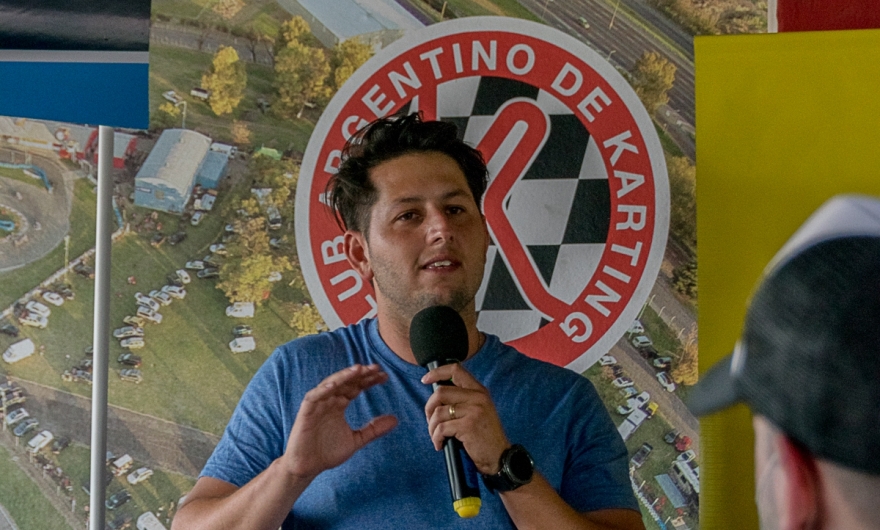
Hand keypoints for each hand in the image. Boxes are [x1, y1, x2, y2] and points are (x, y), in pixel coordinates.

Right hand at [284, 364, 397, 479]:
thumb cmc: (328, 452)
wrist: (307, 467)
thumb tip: (396, 419)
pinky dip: (323, 389)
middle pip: (346, 382)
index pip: (356, 387)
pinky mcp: (306, 412)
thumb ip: (374, 429)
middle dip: (360, 375)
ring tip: (358, 369)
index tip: (384, 376)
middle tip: (376, 368)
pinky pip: (313, 397)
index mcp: (339, 404)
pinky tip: (334, 384)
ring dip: (344, 376)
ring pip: (331, 384)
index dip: (369, 381)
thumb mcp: (356, 440)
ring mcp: (317, 405)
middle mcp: (329, 401)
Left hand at [422, 363, 509, 474]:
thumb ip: (463, 399)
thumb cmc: (484, 436)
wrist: (499, 456)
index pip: (456, 370)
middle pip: (441, 392)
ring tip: (436, 437)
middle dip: (429, 408)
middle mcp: (478, 397)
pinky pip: (442, 428)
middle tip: (431, 421)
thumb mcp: (479, 410)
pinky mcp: (468, 425)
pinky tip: (440, 444)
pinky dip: (436, 438)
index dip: (437, 373)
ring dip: (432, 427)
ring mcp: (474, 410)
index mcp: (479, 391)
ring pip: (438, 412)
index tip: (425, 380)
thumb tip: (436, 395)